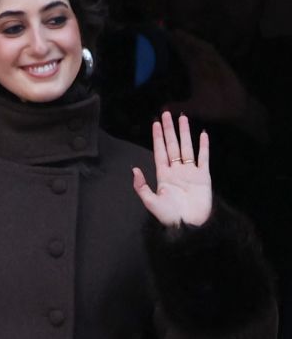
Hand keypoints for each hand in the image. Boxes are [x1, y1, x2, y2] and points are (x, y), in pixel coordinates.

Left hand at [132, 111, 212, 227]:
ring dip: (185, 133)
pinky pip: (203, 158)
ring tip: (182, 118)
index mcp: (163, 175)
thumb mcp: (151, 202)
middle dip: (169, 130)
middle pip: (173, 145)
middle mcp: (176, 171)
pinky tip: (202, 134)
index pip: (160, 152)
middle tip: (167, 113)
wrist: (189, 225)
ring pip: (187, 148)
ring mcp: (190, 172)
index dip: (158, 138)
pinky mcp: (203, 176)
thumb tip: (134, 169)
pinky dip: (204, 146)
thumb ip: (141, 186)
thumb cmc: (169, 216)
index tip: (155, 124)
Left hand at [164, 29, 267, 143]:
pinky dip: (206, 50)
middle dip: (180, 39)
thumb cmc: (213, 108)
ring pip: (200, 49)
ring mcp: (213, 65)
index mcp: (195, 73)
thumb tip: (161, 109)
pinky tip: (197, 44)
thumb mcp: (192, 108)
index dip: (176, 46)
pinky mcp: (223, 67)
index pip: (184, 55)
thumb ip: (178, 107)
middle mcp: (202, 67)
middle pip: (190, 49)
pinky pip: (214, 56)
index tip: (164, 37)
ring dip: (189, 41)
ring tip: (177, 33)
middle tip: (166, 29)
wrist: (233, 110)